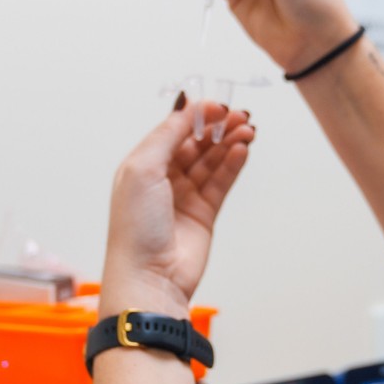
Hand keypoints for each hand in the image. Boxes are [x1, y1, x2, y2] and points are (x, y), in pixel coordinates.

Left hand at [100, 99, 256, 315]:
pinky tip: (242, 150)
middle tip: (239, 117)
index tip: (218, 106)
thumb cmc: (136, 227)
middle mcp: (162, 180)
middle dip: (218, 128)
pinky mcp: (204, 214)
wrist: (150, 276)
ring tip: (247, 131)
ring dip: (229, 143)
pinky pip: (221, 182)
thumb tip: (187, 108)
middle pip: (196, 144)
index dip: (196, 116)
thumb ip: (167, 135)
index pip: (173, 130)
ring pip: (211, 161)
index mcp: (142, 166)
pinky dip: (232, 164)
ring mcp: (184, 197)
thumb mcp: (143, 169)